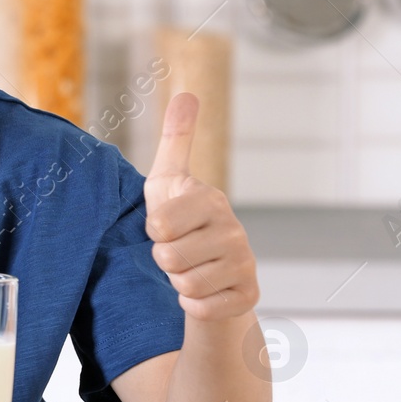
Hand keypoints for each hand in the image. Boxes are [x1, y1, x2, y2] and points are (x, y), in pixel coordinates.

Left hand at [145, 92, 258, 322]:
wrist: (207, 271)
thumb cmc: (178, 221)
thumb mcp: (168, 180)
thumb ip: (175, 139)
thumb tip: (186, 93)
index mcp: (211, 200)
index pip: (159, 225)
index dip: (152, 231)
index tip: (164, 226)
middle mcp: (235, 231)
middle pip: (169, 258)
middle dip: (163, 259)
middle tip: (176, 251)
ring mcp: (245, 264)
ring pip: (184, 285)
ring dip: (177, 282)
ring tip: (189, 268)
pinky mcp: (248, 296)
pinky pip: (200, 308)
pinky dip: (192, 305)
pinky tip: (202, 291)